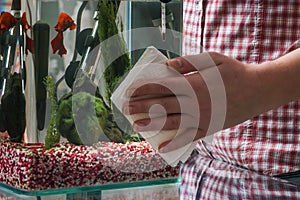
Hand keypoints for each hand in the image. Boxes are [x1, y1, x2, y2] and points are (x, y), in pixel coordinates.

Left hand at [122, 52, 277, 151]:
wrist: (258, 90)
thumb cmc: (234, 72)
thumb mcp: (213, 59)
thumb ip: (189, 62)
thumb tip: (167, 65)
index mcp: (194, 84)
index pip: (162, 86)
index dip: (144, 89)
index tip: (130, 91)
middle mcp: (195, 102)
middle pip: (162, 105)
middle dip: (142, 107)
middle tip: (126, 110)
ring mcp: (202, 117)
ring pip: (172, 123)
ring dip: (152, 125)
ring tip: (137, 126)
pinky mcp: (209, 128)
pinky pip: (189, 137)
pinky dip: (175, 143)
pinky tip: (162, 147)